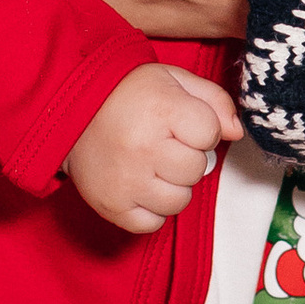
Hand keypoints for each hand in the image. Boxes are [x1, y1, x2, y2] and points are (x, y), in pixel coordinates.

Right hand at [65, 62, 240, 235]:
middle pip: (196, 170)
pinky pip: (152, 223)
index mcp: (162, 110)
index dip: (201, 128)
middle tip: (163, 143)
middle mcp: (143, 148)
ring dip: (172, 186)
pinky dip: (151, 209)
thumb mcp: (173, 80)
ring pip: (178, 201)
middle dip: (187, 157)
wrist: (68, 109)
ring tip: (151, 165)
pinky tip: (140, 186)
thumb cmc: (128, 95)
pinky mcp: (111, 205)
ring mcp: (126, 181)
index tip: (180, 122)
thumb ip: (214, 101)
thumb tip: (236, 132)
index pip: (211, 134)